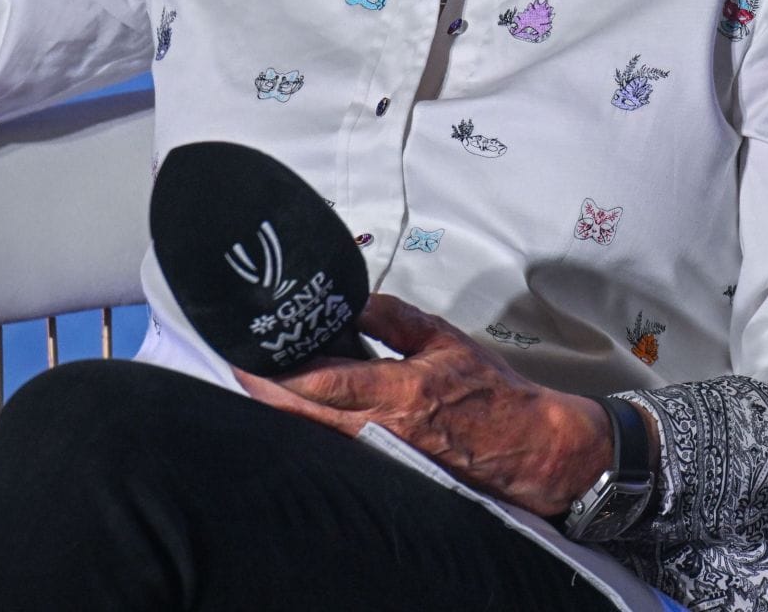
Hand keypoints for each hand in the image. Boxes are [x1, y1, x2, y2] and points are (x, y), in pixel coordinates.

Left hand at [234, 293, 609, 515]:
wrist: (530, 448)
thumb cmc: (493, 394)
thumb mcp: (444, 339)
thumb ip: (393, 318)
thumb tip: (353, 300)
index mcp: (399, 394)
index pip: (322, 384)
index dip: (277, 374)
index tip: (247, 356)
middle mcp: (383, 430)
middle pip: (305, 415)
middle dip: (266, 392)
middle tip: (237, 365)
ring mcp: (382, 454)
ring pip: (316, 433)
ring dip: (285, 408)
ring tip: (259, 378)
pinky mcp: (387, 467)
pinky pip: (337, 444)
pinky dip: (313, 424)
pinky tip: (300, 405)